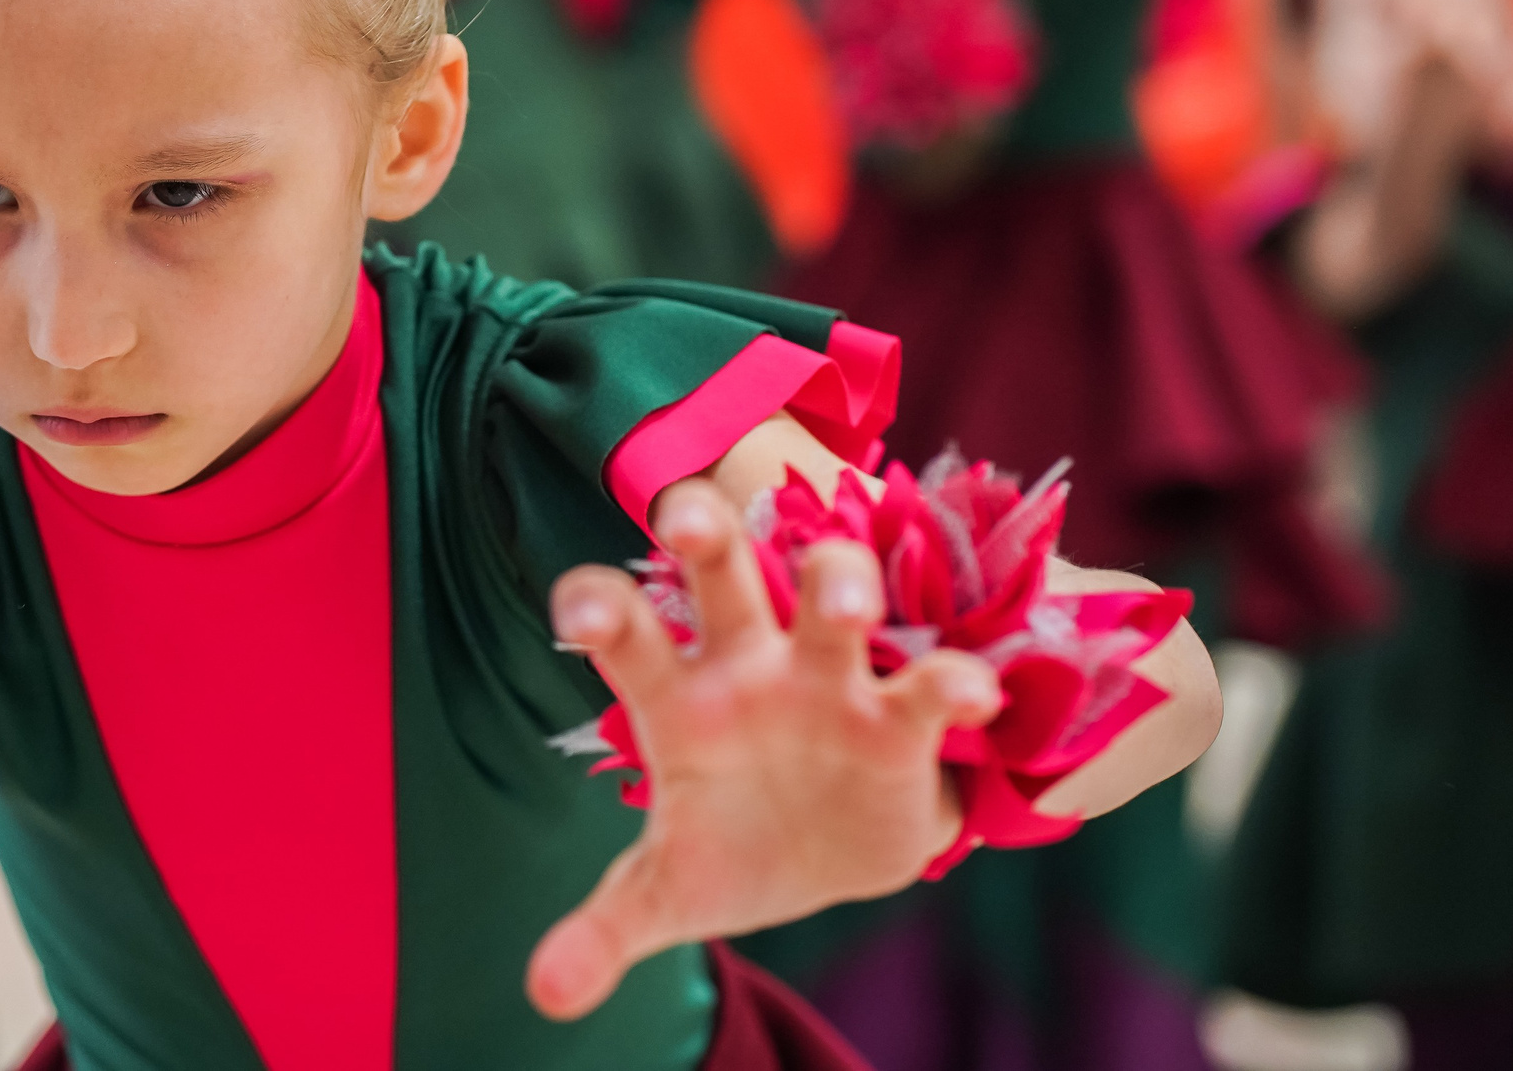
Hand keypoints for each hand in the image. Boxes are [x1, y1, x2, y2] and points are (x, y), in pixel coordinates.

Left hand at [526, 478, 1000, 1020]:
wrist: (832, 864)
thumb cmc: (732, 847)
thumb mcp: (667, 891)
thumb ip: (603, 929)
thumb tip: (544, 994)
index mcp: (678, 697)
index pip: (625, 629)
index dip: (598, 605)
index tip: (581, 615)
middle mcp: (750, 665)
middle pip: (724, 571)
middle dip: (707, 529)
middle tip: (688, 518)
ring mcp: (829, 681)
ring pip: (832, 592)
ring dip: (838, 581)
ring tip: (845, 606)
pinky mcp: (903, 721)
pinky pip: (931, 685)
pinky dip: (955, 684)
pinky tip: (968, 694)